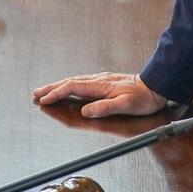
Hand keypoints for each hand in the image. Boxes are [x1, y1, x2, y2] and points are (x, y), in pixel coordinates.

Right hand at [32, 72, 165, 117]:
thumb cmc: (143, 98)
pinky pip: (81, 83)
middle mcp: (98, 80)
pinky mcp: (104, 82)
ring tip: (46, 91)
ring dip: (58, 86)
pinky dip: (69, 86)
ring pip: (74, 82)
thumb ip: (104, 108)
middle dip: (51, 88)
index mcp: (100, 86)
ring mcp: (100, 80)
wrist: (156, 86)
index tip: (44, 100)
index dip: (56, 94)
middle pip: (69, 82)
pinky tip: (67, 89)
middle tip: (35, 93)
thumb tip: (84, 111)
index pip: (72, 88)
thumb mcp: (125, 105)